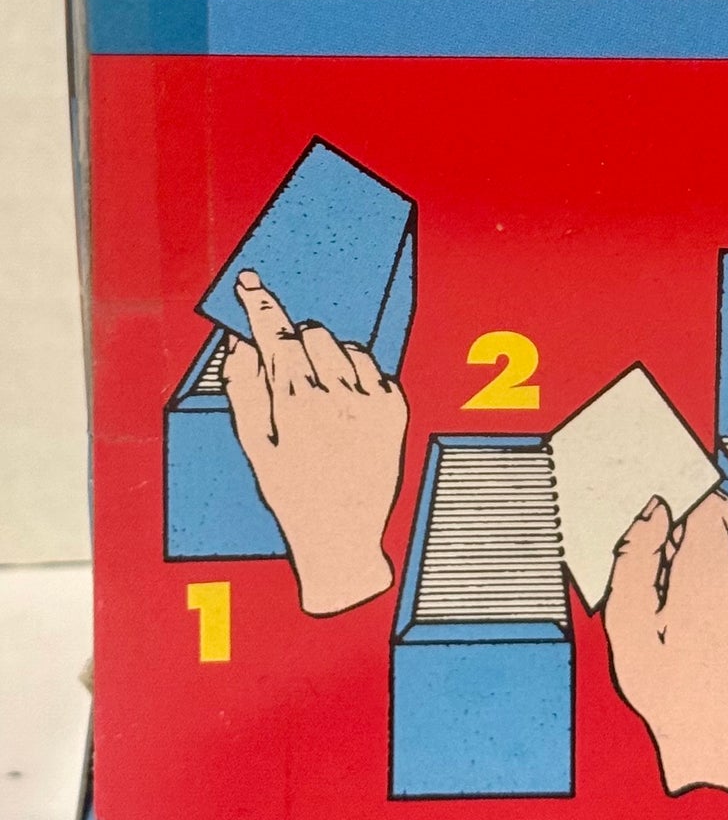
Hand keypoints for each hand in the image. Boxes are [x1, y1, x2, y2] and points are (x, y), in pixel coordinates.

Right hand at [223, 269, 407, 614]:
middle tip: (291, 381)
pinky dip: (356, 376)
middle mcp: (337, 396)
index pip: (275, 334)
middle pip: (310, 334)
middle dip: (295, 347)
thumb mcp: (255, 446)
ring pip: (342, 346)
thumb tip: (241, 344)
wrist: (341, 536)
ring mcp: (371, 400)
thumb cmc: (292, 492)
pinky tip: (345, 409)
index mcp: (295, 404)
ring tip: (319, 402)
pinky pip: (371, 366)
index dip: (260, 304)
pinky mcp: (395, 407)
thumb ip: (243, 389)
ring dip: (326, 360)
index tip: (251, 282)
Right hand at [603, 492, 727, 796]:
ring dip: (721, 574)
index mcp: (709, 562)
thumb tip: (656, 507)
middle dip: (698, 546)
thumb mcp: (627, 614)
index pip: (711, 501)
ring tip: (691, 619)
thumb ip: (638, 550)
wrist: (709, 743)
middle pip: (727, 533)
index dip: (686, 508)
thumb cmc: (662, 681)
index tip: (668, 527)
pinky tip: (716, 636)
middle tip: (668, 587)